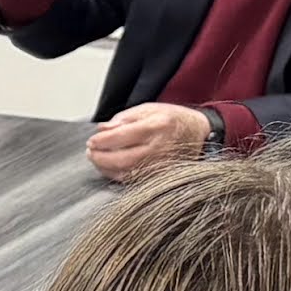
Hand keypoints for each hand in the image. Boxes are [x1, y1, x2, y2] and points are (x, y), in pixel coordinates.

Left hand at [83, 105, 215, 183]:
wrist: (200, 134)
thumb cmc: (172, 120)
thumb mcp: (149, 109)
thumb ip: (124, 118)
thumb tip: (102, 130)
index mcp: (156, 126)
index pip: (121, 137)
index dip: (102, 141)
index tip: (91, 141)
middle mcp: (159, 148)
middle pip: (122, 159)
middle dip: (100, 158)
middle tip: (90, 152)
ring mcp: (161, 165)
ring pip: (126, 173)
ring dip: (106, 168)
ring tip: (97, 159)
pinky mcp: (161, 176)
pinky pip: (134, 180)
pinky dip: (118, 176)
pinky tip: (110, 168)